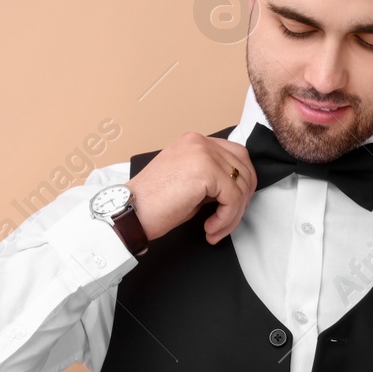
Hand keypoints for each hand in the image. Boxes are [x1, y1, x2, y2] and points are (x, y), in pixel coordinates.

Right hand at [126, 132, 254, 245]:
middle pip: (243, 167)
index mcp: (194, 142)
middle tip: (228, 220)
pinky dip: (226, 218)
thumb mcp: (187, 183)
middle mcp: (199, 142)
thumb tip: (236, 191)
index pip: (235, 154)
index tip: (233, 206)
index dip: (241, 182)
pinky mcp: (205, 171)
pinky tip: (210, 228)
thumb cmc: (152, 204)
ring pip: (241, 185)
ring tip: (215, 229)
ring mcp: (202, 153)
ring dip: (233, 214)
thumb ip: (211, 178)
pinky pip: (233, 198)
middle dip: (242, 198)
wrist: (130, 212)